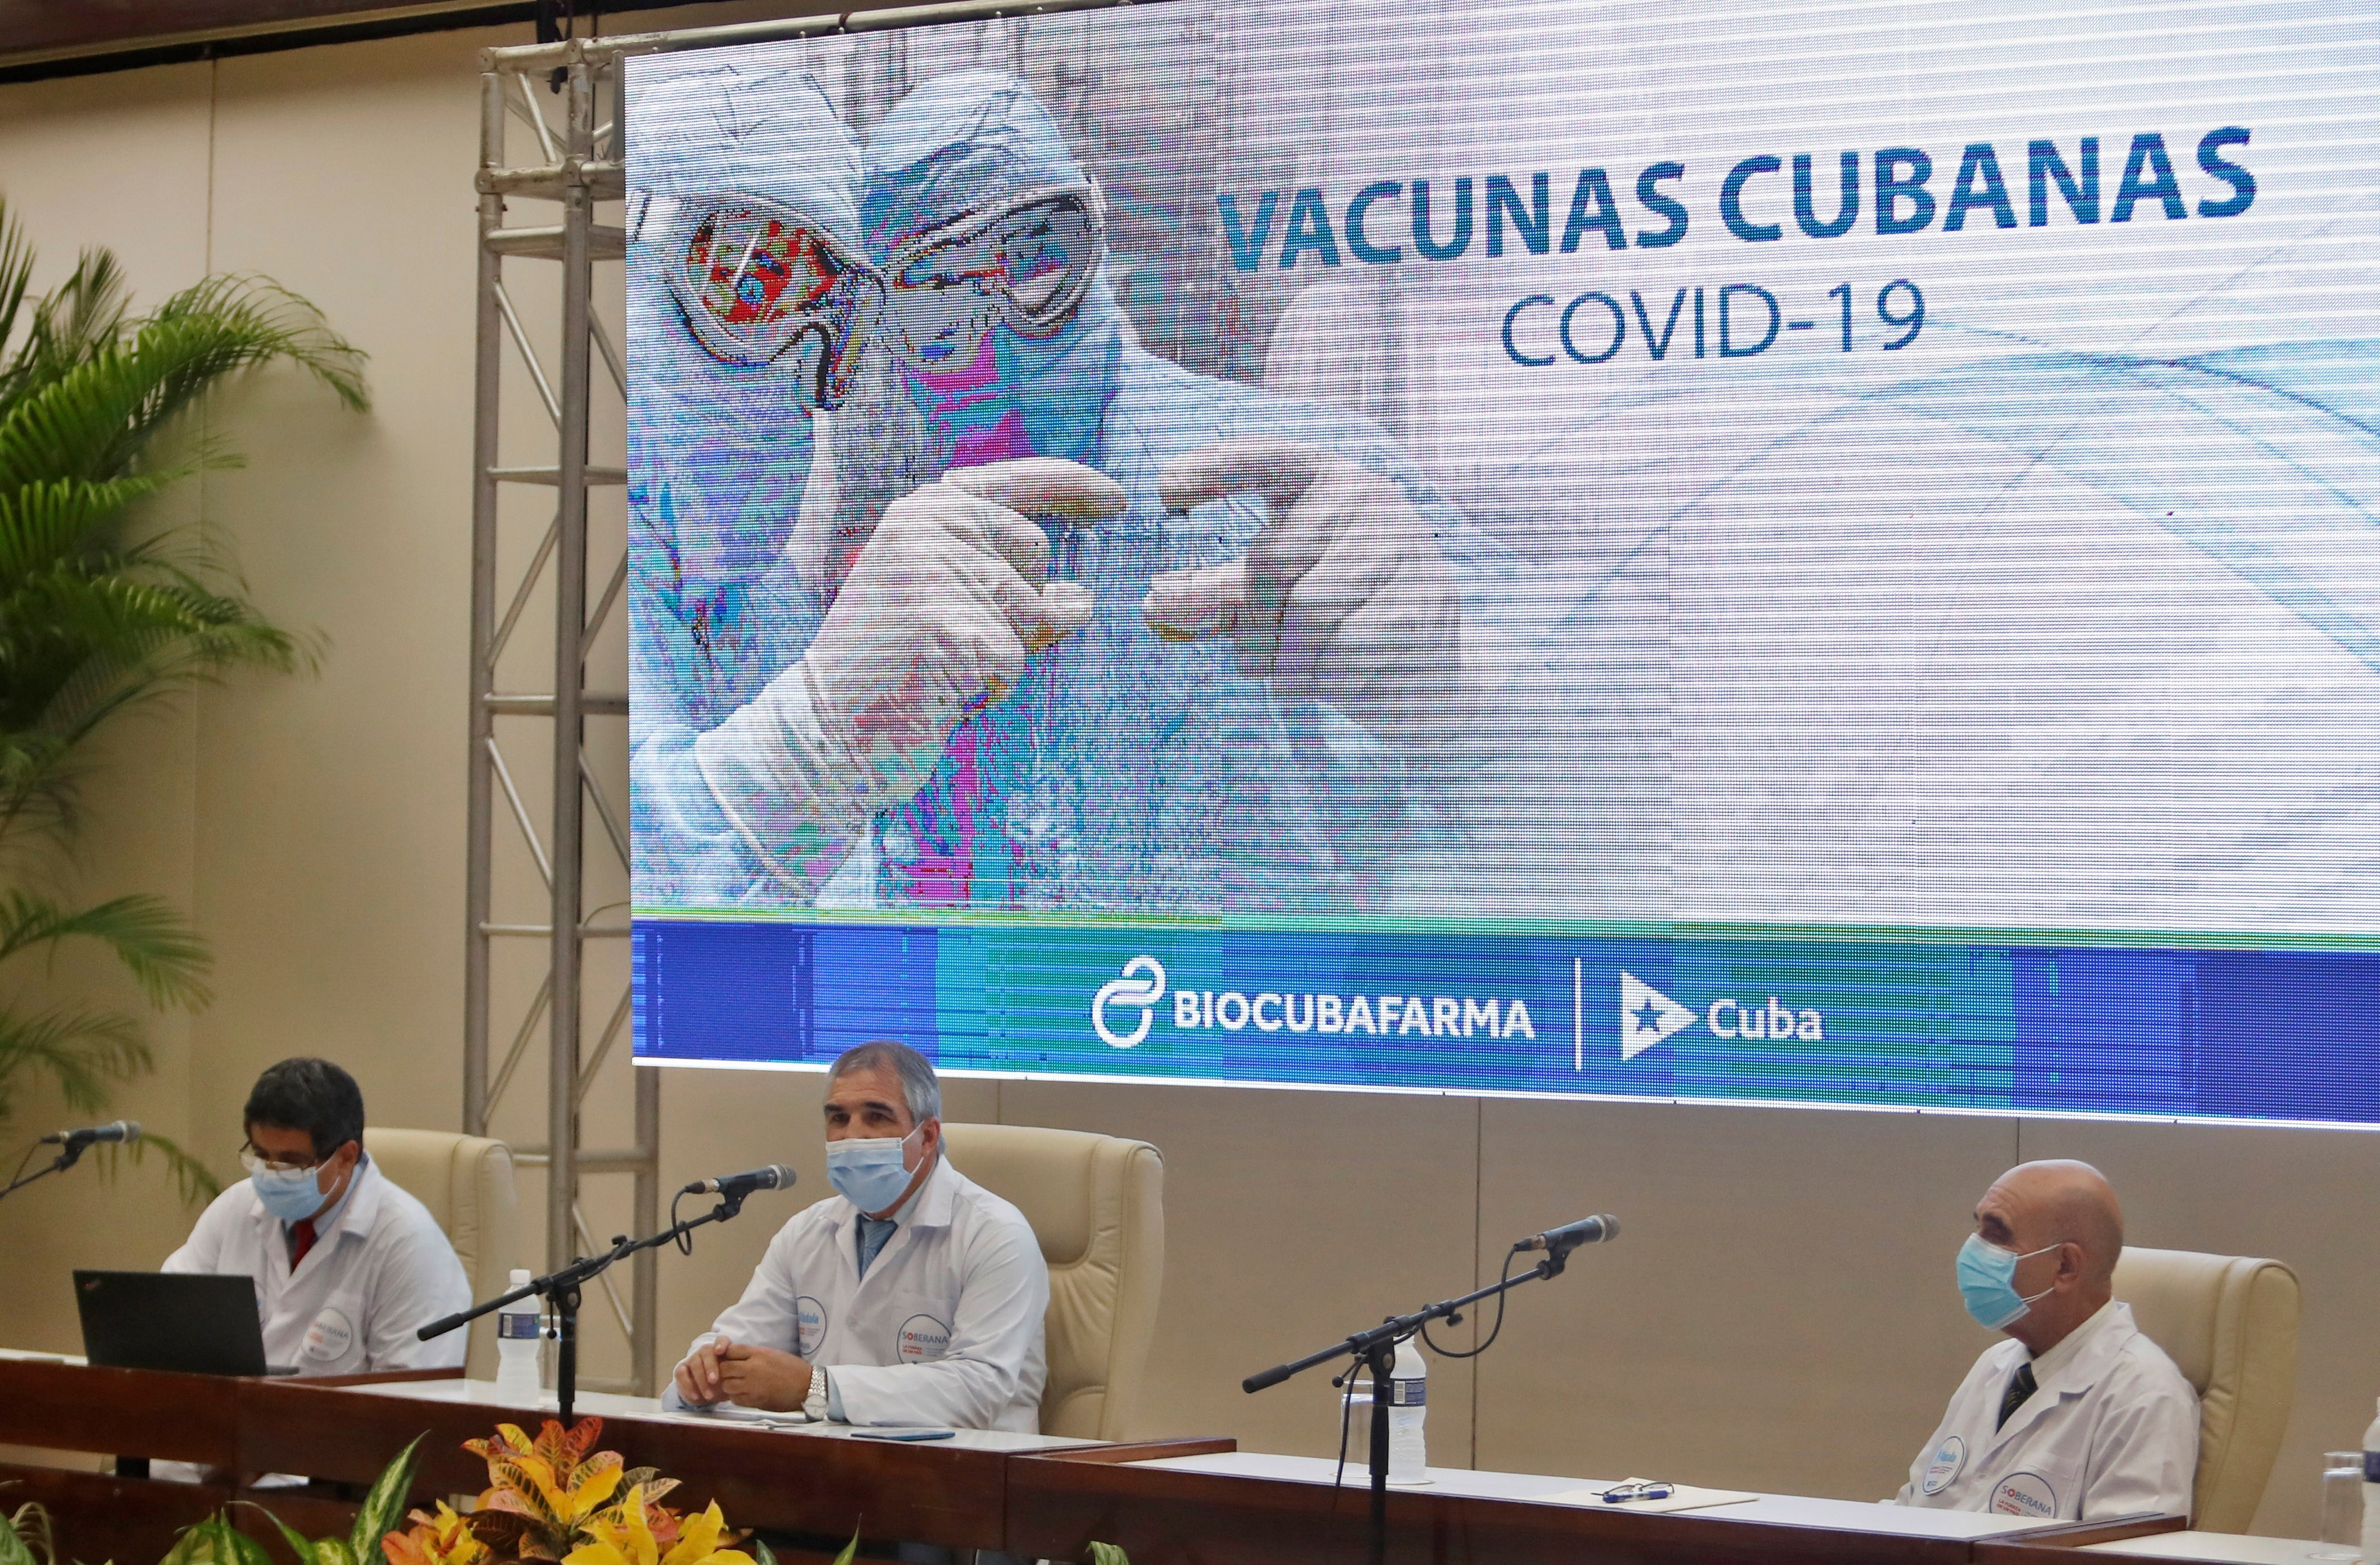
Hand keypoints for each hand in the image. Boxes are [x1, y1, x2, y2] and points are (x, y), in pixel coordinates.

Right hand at [674, 1336, 730, 1405]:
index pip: (722, 1340)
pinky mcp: (681, 1368)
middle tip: (714, 1381)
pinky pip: (681, 1374)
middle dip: (711, 1368)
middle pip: (707, 1353)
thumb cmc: (724, 1382)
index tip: (720, 1351)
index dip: (721, 1344)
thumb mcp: (732, 1378)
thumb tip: (741, 1375)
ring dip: (701, 1381)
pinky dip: (688, 1386)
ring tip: (709, 1396)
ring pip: (695, 1364)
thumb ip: (736, 1373)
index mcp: (721, 1349)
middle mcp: (706, 1351)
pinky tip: (696, 1396)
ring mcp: (693, 1358)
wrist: (708, 1393)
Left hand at [713, 1340, 813, 1411]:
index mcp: (758, 1353)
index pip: (731, 1350)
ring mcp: (751, 1385)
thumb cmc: (792, 1368)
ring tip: (738, 1385)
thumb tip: (736, 1359)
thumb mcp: (772, 1354)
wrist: (806, 1386)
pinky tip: (744, 1394)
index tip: (731, 1359)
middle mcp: (752, 1368)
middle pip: (724, 1368)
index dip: (728, 1355)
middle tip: (732, 1374)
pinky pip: (734, 1398)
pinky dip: (736, 1397)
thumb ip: (754, 1355)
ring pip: (726, 1384)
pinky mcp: (753, 1400)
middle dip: (725, 1371)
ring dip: (730, 1385)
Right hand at [803, 457, 1124, 810]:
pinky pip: (1013, 660)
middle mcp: (926, 525)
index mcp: (920, 511)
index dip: (1073, 487)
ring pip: (1031, 611)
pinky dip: (991, 688)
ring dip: (1004, 653)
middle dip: (1022, 605)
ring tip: (943, 666)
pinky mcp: (949, 625)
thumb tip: (1082, 596)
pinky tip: (942, 692)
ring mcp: (936, 571)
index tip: (1119, 500)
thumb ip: (1006, 584)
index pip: (1016, 481)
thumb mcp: (950, 606)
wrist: (825, 727)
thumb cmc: (892, 669)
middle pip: (1035, 554)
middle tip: (959, 641)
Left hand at [1148, 441, 1459, 750]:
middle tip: (1247, 653)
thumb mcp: (1274, 595)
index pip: (1264, 458)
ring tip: (1294, 664)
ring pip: (1302, 611)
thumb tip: (1155, 603)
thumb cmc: (1339, 619)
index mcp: (1330, 480)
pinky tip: (1331, 675)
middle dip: (1248, 618)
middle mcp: (1370, 502)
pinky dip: (1312, 677)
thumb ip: (1218, 593)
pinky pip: (1334, 651)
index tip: (1166, 491)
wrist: (1433, 674)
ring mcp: (1398, 554)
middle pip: (1271, 558)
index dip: (1212, 468)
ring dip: (1279, 655)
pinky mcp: (1411, 611)